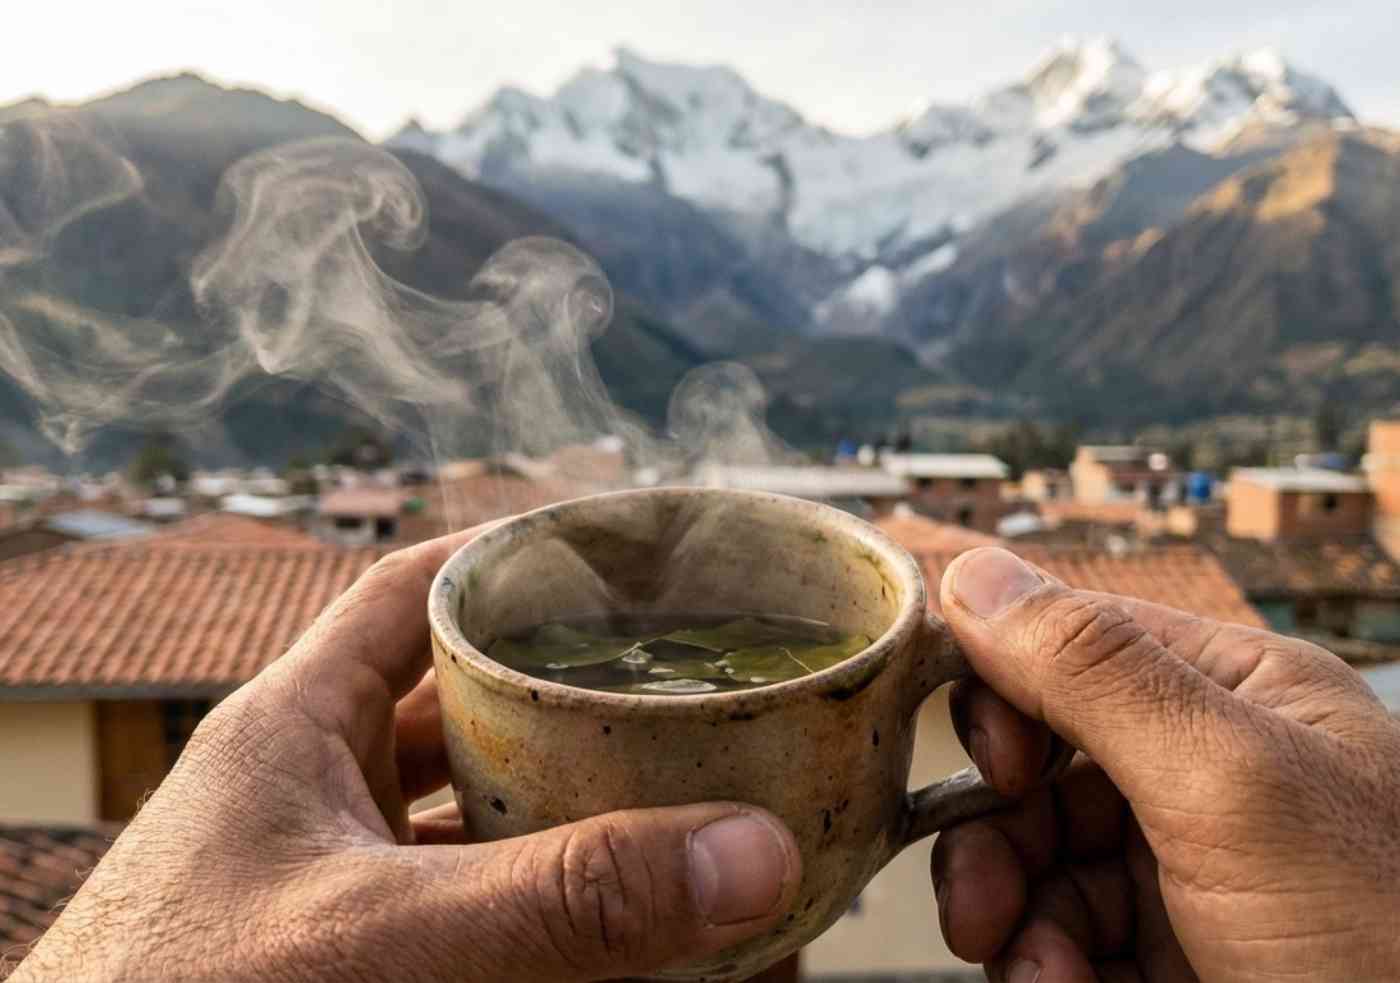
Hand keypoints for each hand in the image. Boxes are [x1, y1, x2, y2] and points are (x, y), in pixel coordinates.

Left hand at [12, 529, 800, 982]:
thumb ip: (563, 900)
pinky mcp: (351, 953)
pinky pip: (464, 905)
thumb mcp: (381, 938)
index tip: (620, 557)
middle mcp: (312, 791)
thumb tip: (752, 851)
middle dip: (564, 693)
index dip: (512, 558)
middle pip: (458, 702)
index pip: (411, 590)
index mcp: (291, 727)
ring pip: (465, 812)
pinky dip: (533, 904)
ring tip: (667, 788)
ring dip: (556, 805)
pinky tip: (604, 921)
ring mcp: (329, 879)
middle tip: (675, 682)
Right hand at [932, 547, 1399, 981]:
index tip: (992, 767)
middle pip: (1040, 769)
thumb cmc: (1387, 940)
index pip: (1076, 648)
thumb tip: (975, 574)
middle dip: (996, 834)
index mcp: (1239, 694)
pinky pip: (1064, 939)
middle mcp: (1208, 774)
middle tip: (982, 901)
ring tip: (1033, 968)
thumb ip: (1097, 672)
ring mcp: (1190, 871)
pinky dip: (1044, 966)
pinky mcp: (1173, 956)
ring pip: (1037, 862)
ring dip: (1012, 915)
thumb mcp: (1231, 782)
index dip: (1008, 698)